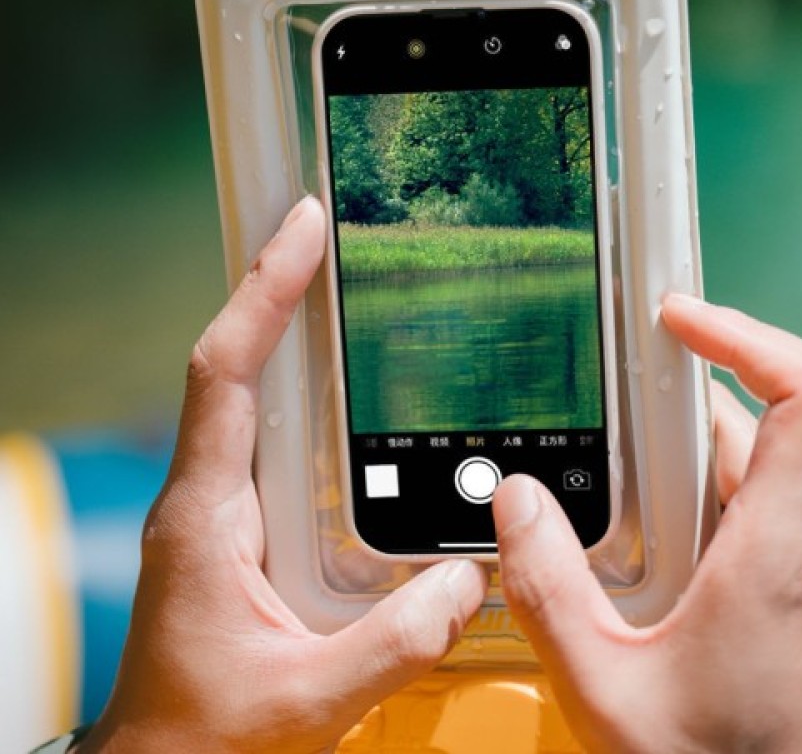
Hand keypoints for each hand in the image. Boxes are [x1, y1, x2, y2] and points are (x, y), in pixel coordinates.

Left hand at [78, 197, 486, 753]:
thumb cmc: (202, 736)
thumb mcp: (304, 700)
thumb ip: (390, 646)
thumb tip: (465, 584)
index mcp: (208, 512)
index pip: (224, 372)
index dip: (262, 292)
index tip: (300, 231)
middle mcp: (210, 493)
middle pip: (236, 361)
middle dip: (276, 288)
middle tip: (326, 234)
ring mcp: (224, 505)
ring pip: (253, 394)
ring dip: (288, 333)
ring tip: (342, 284)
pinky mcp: (245, 523)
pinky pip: (274, 434)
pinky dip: (304, 389)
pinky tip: (353, 388)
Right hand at [493, 294, 801, 752]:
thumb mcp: (605, 691)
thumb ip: (548, 589)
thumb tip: (517, 502)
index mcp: (782, 553)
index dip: (746, 333)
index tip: (680, 316)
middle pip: (754, 425)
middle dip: (672, 424)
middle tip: (609, 442)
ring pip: (756, 466)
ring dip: (687, 471)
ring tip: (630, 526)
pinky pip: (769, 502)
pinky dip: (712, 504)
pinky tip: (667, 561)